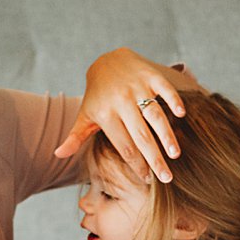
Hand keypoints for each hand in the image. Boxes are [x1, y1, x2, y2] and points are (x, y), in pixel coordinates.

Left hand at [55, 48, 198, 182]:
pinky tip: (181, 114)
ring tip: (175, 154)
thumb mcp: (85, 115)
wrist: (107, 60)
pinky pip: (164, 89)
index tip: (147, 180)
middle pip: (140, 136)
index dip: (136, 165)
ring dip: (166, 134)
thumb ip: (75, 137)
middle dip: (154, 158)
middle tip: (166, 178)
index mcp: (105, 115)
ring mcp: (137, 88)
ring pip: (154, 115)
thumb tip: (58, 155)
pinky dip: (173, 100)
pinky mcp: (150, 75)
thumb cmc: (97, 96)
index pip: (124, 146)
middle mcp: (121, 101)